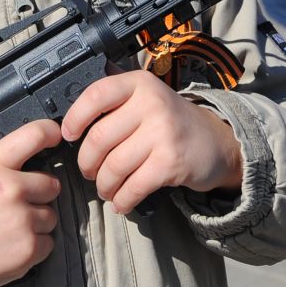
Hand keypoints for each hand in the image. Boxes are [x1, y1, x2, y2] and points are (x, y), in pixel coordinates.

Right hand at [0, 119, 60, 286]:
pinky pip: (47, 242)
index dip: (50, 132)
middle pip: (52, 183)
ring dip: (36, 221)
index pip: (33, 135)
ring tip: (10, 228)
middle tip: (19, 202)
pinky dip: (34, 246)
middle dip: (39, 192)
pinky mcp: (27, 249)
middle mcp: (11, 189)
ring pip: (51, 216)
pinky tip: (10, 246)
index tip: (55, 135)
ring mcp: (22, 220)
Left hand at [61, 70, 242, 214]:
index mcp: (139, 84)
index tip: (68, 135)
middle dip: (87, 163)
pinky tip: (121, 202)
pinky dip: (122, 199)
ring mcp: (163, 132)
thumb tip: (69, 101)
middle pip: (99, 137)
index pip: (96, 95)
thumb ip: (115, 95)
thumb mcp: (146, 96)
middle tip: (89, 172)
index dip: (75, 117)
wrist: (217, 142)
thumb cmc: (171, 122)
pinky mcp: (171, 162)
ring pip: (114, 166)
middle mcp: (151, 103)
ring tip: (105, 189)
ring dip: (104, 185)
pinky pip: (134, 186)